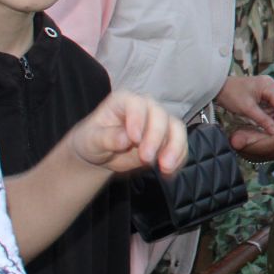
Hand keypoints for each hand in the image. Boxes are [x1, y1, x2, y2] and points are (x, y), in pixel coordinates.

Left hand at [69, 92, 188, 178]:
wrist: (102, 154)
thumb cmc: (93, 141)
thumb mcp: (92, 140)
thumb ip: (107, 137)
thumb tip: (126, 139)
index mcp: (124, 101)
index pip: (137, 104)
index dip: (139, 119)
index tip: (134, 139)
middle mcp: (146, 107)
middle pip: (161, 116)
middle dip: (157, 138)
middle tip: (146, 158)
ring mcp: (159, 122)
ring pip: (176, 129)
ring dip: (174, 148)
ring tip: (165, 167)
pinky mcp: (168, 138)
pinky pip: (181, 145)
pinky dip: (179, 159)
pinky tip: (169, 172)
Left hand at [214, 75, 273, 133]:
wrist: (218, 88)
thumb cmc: (231, 96)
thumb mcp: (247, 110)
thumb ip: (263, 120)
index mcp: (267, 85)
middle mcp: (271, 83)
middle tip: (273, 126)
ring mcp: (269, 85)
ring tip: (267, 121)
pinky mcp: (265, 89)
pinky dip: (272, 110)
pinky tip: (264, 115)